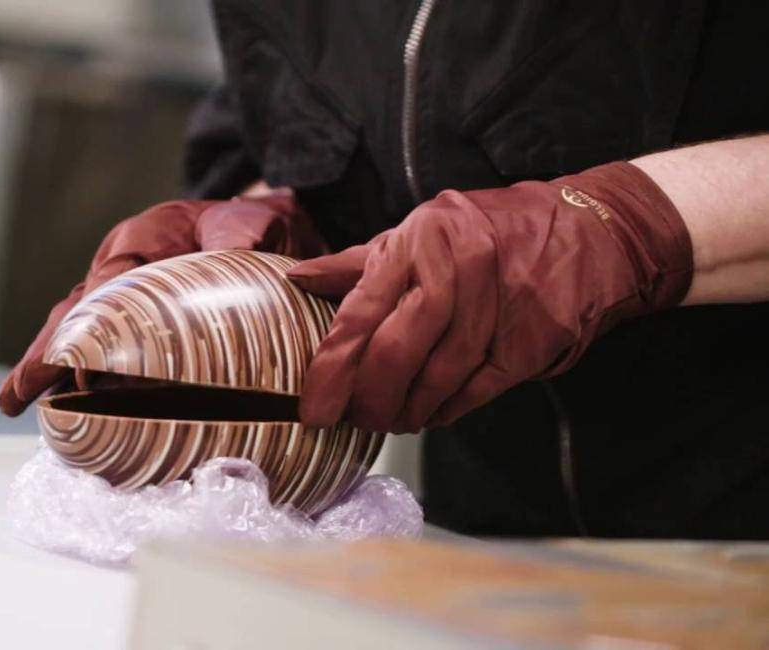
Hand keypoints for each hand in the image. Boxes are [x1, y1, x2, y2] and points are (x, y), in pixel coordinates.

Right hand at [0, 191, 323, 415]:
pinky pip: (98, 351)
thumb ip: (241, 236)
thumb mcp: (251, 224)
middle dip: (44, 353)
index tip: (81, 358)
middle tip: (15, 393)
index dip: (91, 318)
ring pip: (75, 334)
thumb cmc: (248, 227)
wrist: (258, 233)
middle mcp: (119, 269)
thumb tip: (241, 249)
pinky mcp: (131, 324)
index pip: (107, 280)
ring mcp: (120, 298)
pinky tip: (61, 411)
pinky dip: (77, 379)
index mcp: (142, 239)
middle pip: (74, 312)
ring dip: (46, 369)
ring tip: (13, 403)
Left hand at [288, 162, 693, 432]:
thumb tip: (298, 278)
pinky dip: (447, 409)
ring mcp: (500, 304)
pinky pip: (477, 389)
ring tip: (389, 420)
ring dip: (407, 410)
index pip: (361, 311)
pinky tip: (430, 413)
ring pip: (438, 378)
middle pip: (397, 351)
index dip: (332, 367)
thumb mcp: (419, 232)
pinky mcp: (532, 338)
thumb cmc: (487, 232)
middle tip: (352, 420)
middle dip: (367, 398)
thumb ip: (358, 264)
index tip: (314, 406)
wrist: (589, 230)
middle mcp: (458, 268)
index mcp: (419, 240)